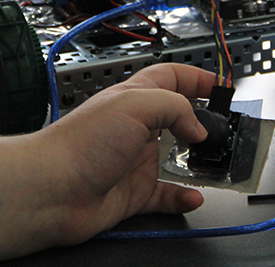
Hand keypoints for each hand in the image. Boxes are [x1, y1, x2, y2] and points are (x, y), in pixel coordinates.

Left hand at [0, 64, 214, 261]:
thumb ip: (175, 108)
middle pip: (178, 118)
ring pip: (177, 159)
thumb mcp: (135, 105)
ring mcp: (135, 161)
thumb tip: (197, 128)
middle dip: (204, 120)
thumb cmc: (80, 143)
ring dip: (198, 162)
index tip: (221, 85)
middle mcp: (136, 128)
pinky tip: (194, 196)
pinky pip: (166, 196)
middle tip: (225, 126)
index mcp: (135, 98)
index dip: (196, 78)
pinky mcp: (133, 193)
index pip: (172, 78)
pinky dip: (183, 197)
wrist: (49, 191)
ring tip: (216, 162)